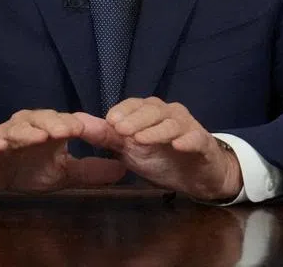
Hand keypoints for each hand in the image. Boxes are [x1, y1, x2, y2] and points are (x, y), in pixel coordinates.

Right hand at [0, 110, 125, 196]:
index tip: (108, 132)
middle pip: (51, 119)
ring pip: (27, 124)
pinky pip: (2, 137)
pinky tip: (15, 140)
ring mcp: (12, 131)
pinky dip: (10, 137)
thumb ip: (91, 171)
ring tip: (51, 134)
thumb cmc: (27, 169)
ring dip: (39, 128)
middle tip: (77, 129)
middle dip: (64, 123)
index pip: (74, 123)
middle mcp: (34, 124)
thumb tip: (124, 169)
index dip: (90, 126)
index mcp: (53, 129)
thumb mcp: (63, 174)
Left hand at [95, 97, 242, 201]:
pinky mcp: (203, 143)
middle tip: (120, 130)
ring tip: (141, 140)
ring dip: (156, 130)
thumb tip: (79, 123)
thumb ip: (108, 137)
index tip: (109, 122)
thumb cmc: (162, 159)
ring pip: (172, 123)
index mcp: (151, 112)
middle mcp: (170, 114)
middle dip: (135, 119)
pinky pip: (196, 138)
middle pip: (152, 111)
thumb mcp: (131, 150)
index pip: (135, 105)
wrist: (198, 176)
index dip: (122, 111)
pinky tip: (178, 145)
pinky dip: (187, 141)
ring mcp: (188, 127)